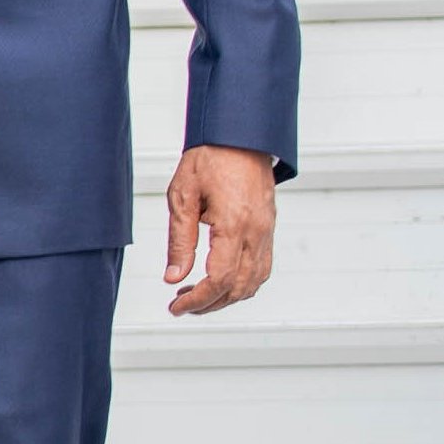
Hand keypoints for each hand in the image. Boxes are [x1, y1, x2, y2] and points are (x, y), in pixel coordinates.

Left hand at [163, 145, 276, 316]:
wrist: (239, 136)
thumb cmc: (209, 159)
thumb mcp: (182, 197)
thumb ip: (180, 241)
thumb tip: (174, 277)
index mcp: (234, 224)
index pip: (220, 279)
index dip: (197, 300)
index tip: (176, 307)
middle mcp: (257, 232)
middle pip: (238, 288)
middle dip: (209, 304)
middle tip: (181, 305)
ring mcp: (267, 232)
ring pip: (254, 283)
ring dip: (226, 298)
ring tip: (196, 295)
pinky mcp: (269, 229)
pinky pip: (262, 268)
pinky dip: (243, 284)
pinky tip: (220, 281)